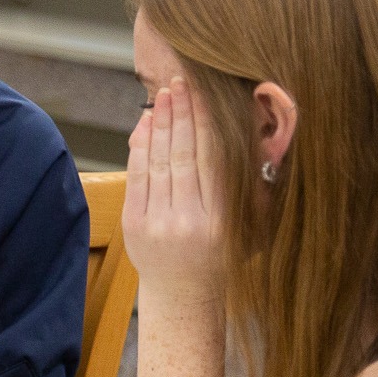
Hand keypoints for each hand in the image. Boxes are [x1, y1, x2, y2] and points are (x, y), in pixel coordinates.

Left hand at [124, 76, 224, 299]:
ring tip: (163, 95)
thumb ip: (242, 183)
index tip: (204, 94)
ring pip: (158, 162)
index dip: (205, 122)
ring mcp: (158, 222)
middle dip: (180, 114)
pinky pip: (136, 178)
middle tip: (180, 83)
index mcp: (221, 217)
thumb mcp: (243, 223)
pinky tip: (144, 125)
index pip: (212, 158)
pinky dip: (139, 148)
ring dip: (159, 124)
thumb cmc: (219, 254)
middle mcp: (188, 219)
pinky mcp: (134, 224)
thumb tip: (243, 135)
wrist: (183, 293)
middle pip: (183, 154)